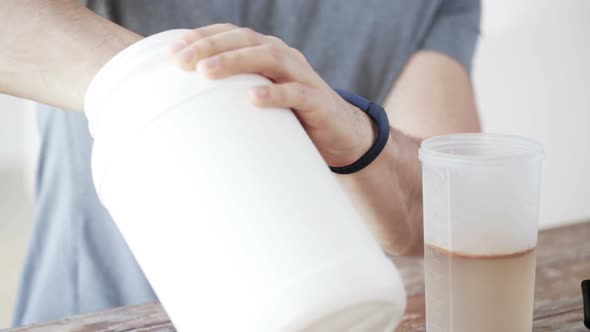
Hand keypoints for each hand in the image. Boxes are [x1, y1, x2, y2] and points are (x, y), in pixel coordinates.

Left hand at [170, 23, 375, 166]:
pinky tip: (252, 98)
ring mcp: (302, 76)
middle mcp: (284, 57)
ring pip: (268, 57)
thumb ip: (233, 95)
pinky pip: (296, 92)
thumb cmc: (291, 116)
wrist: (340, 134)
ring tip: (206, 72)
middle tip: (181, 62)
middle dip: (211, 47)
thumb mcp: (259, 99)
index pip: (232, 35)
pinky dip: (274, 94)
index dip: (202, 37)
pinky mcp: (317, 101)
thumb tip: (187, 107)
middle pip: (245, 40)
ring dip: (235, 61)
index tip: (172, 51)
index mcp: (267, 53)